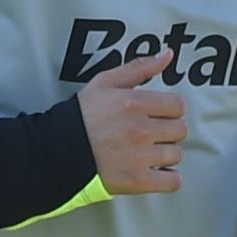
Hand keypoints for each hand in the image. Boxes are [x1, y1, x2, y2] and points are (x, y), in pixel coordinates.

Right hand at [78, 50, 184, 196]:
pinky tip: (156, 172)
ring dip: (165, 154)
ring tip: (148, 153)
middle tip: (152, 133)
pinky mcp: (137, 181)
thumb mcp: (105, 83)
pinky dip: (169, 179)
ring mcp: (140, 157)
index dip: (170, 109)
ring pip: (176, 155)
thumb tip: (167, 55)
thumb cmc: (80, 117)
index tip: (160, 114)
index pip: (177, 105)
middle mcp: (140, 130)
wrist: (56, 152)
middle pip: (179, 130)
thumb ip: (139, 68)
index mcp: (133, 103)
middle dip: (168, 131)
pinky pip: (172, 182)